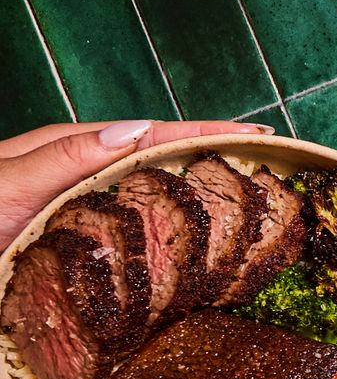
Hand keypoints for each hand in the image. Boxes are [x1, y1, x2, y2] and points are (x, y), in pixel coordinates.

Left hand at [0, 120, 269, 247]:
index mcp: (66, 153)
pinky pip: (132, 233)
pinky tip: (187, 248)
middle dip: (212, 155)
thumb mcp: (9, 185)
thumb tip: (136, 129)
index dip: (206, 131)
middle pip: (157, 158)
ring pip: (148, 195)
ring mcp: (76, 213)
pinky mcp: (73, 249)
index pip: (151, 134)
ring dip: (195, 193)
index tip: (259, 133)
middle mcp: (75, 178)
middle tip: (268, 164)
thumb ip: (66, 158)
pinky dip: (168, 232)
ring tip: (244, 198)